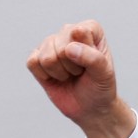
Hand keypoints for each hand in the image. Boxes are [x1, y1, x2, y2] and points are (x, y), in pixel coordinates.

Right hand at [27, 20, 135, 137]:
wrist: (91, 108)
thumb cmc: (100, 88)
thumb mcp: (105, 75)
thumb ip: (93, 59)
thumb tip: (69, 48)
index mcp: (90, 29)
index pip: (78, 33)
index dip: (86, 54)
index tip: (95, 65)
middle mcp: (69, 31)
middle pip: (59, 46)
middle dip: (72, 66)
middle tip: (82, 73)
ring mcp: (51, 43)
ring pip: (46, 57)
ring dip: (60, 73)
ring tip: (71, 75)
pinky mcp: (37, 57)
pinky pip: (32, 62)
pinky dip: (45, 76)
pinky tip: (56, 78)